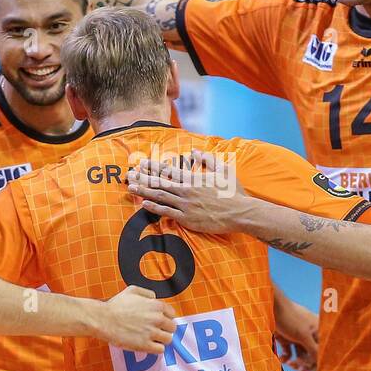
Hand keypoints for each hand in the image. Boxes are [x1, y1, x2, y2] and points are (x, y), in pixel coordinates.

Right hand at [95, 286, 176, 353]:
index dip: (166, 317)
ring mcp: (152, 333)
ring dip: (161, 339)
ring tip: (152, 339)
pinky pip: (160, 350)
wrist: (104, 319)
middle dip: (165, 329)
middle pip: (172, 327)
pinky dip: (156, 348)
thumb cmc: (115, 305)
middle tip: (156, 330)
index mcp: (156, 305)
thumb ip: (147, 293)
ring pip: (168, 339)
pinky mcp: (145, 345)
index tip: (160, 321)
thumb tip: (154, 297)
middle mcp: (157, 319)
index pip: (172, 314)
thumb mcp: (132, 290)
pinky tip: (148, 345)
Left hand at [127, 150, 249, 233]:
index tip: (142, 163)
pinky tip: (144, 203)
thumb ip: (207, 159)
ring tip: (132, 187)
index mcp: (194, 178)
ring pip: (160, 195)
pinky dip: (154, 207)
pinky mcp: (188, 218)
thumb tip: (194, 151)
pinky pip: (167, 212)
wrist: (241, 213)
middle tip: (130, 174)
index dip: (153, 166)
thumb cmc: (234, 192)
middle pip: (160, 182)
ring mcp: (186, 205)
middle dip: (143, 177)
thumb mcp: (223, 170)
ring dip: (144, 191)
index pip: (168, 170)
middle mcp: (187, 190)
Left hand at [273, 296, 317, 370]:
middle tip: (299, 369)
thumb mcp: (304, 335)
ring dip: (296, 362)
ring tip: (290, 364)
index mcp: (319, 331)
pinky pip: (290, 352)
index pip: (323, 351)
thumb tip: (322, 365)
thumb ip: (314, 350)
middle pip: (312, 355)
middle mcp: (310, 335)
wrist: (270, 306)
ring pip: (301, 355)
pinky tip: (282, 359)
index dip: (319, 362)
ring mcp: (298, 337)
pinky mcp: (287, 338)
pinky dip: (287, 357)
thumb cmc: (290, 318)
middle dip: (306, 363)